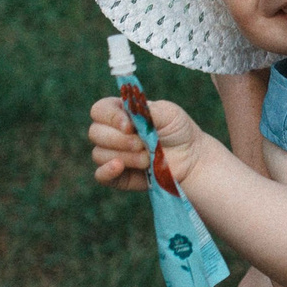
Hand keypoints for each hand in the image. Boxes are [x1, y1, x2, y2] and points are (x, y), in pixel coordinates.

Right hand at [87, 94, 208, 192]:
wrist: (192, 158)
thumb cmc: (178, 131)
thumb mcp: (167, 112)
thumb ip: (144, 109)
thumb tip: (125, 115)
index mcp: (121, 113)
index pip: (100, 110)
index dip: (110, 117)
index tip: (130, 126)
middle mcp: (112, 132)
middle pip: (95, 132)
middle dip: (120, 139)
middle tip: (143, 144)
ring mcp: (113, 155)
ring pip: (99, 154)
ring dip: (125, 156)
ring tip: (148, 158)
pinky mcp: (117, 176)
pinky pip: (100, 175)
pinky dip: (107, 171)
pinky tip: (119, 166)